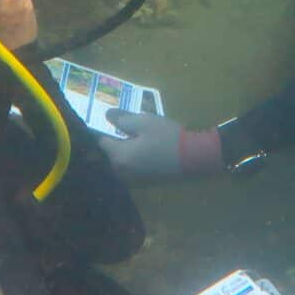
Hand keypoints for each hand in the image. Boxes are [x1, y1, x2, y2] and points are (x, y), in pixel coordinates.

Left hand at [98, 110, 223, 181]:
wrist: (193, 158)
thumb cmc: (167, 137)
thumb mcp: (144, 122)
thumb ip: (122, 119)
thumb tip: (106, 115)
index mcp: (118, 156)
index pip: (101, 140)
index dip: (104, 128)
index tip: (111, 119)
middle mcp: (122, 170)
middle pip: (111, 151)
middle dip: (116, 137)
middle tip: (126, 123)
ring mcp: (135, 177)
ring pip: (123, 158)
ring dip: (127, 146)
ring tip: (138, 132)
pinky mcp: (146, 179)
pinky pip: (134, 165)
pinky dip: (136, 155)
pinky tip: (148, 145)